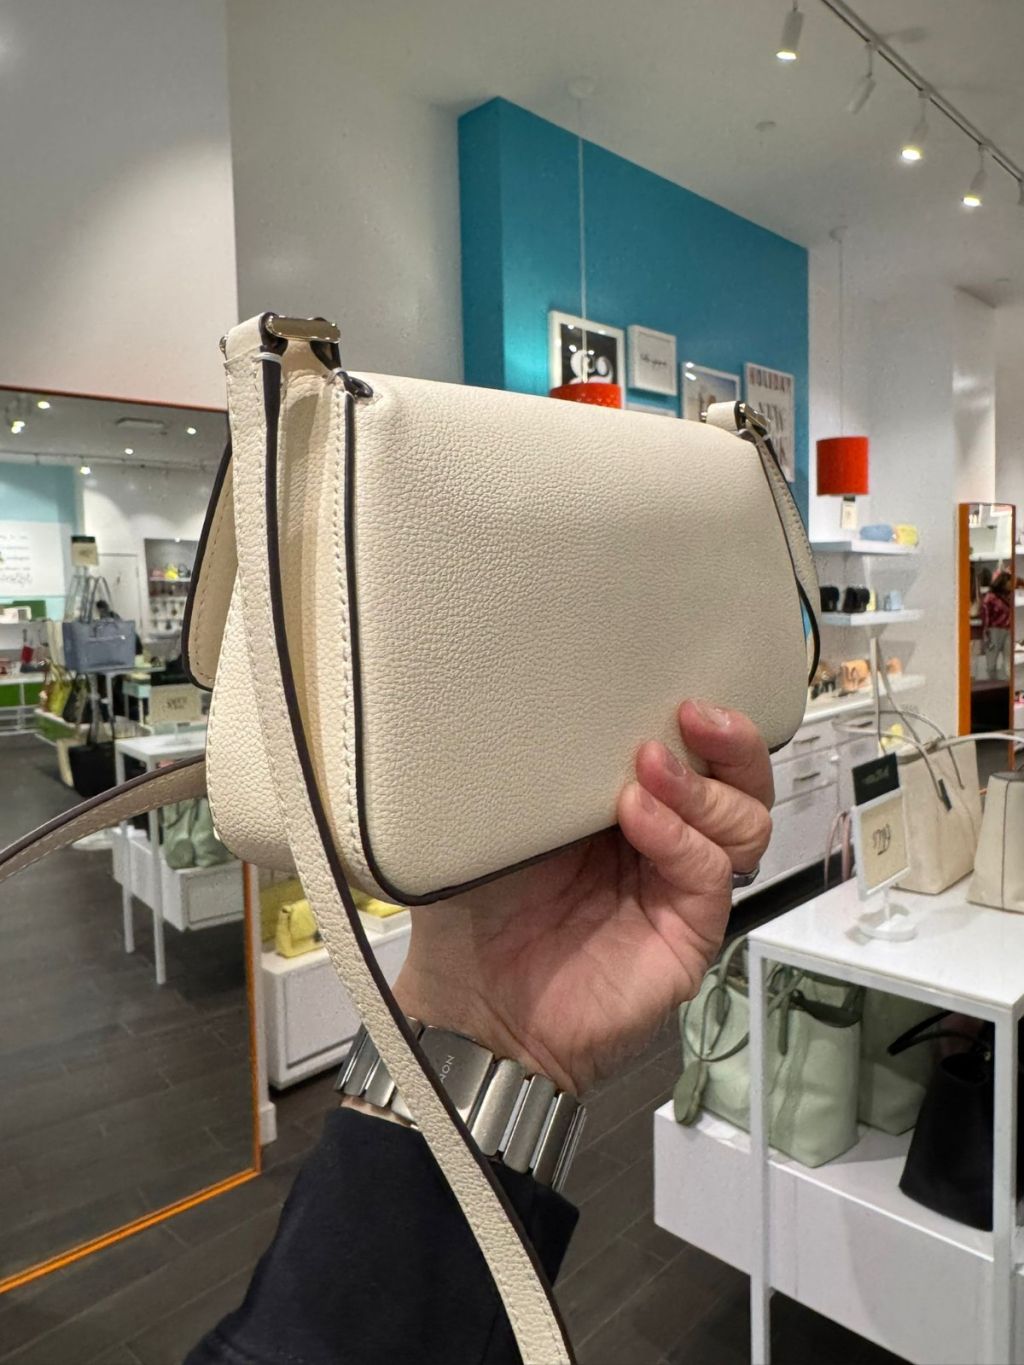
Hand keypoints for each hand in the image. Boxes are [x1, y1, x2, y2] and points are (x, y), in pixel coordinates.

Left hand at [392, 701, 773, 1093]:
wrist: (472, 1006)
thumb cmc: (478, 915)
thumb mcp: (501, 823)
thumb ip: (536, 768)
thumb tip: (543, 701)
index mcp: (627, 807)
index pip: (695, 755)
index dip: (700, 722)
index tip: (674, 688)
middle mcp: (665, 843)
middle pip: (740, 784)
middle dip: (730, 743)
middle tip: (690, 715)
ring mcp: (680, 887)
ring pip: (745, 824)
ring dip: (702, 789)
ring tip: (647, 766)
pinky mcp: (689, 934)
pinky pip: (711, 875)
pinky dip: (680, 838)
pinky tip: (637, 816)